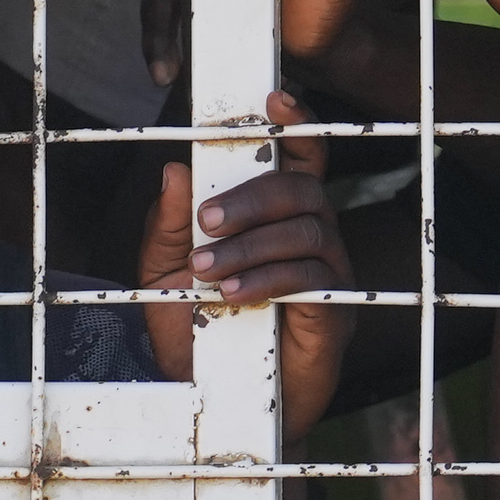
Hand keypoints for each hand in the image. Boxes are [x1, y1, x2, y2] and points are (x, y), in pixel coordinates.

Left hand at [140, 90, 349, 434]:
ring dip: (252, 245)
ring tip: (208, 271)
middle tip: (207, 220)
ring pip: (308, 232)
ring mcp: (330, 275)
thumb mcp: (163, 272)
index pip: (298, 158)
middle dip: (253, 197)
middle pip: (304, 189)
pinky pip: (313, 280)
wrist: (207, 400)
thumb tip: (175, 170)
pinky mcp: (335, 316)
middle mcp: (312, 237)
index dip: (297, 123)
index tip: (274, 99)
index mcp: (275, 217)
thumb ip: (167, 225)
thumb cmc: (193, 332)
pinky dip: (269, 280)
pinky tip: (233, 295)